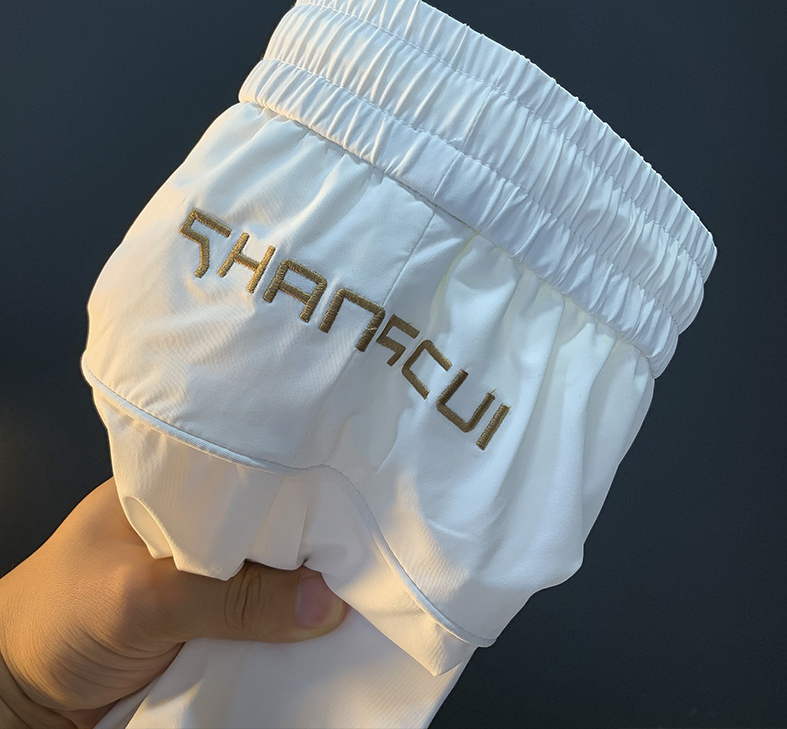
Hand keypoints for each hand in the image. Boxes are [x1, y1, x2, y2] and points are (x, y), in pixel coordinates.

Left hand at [0, 477, 345, 727]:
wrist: (23, 697)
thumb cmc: (57, 619)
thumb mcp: (143, 599)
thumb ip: (231, 598)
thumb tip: (325, 602)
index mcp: (172, 484)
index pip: (249, 473)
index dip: (298, 484)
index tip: (352, 497)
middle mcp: (194, 521)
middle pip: (268, 523)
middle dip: (310, 536)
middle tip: (368, 541)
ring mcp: (203, 570)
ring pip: (269, 570)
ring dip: (302, 585)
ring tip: (361, 577)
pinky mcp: (210, 616)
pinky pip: (260, 613)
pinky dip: (286, 622)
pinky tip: (321, 619)